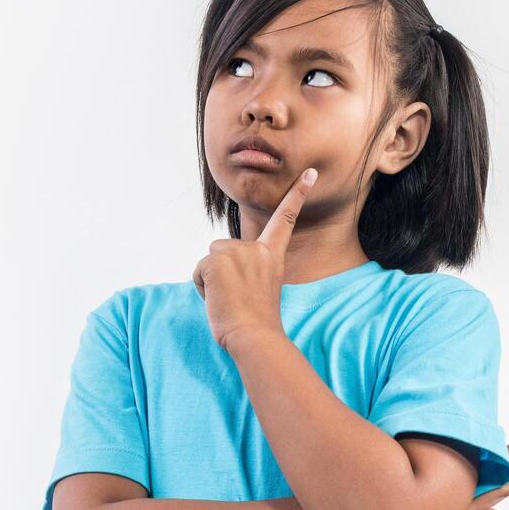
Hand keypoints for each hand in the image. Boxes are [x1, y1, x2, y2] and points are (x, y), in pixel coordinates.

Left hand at [191, 167, 318, 353]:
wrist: (254, 336)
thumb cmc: (257, 322)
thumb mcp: (259, 288)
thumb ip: (248, 270)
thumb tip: (227, 272)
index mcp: (272, 256)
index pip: (285, 219)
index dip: (297, 194)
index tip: (309, 173)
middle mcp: (256, 249)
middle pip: (224, 249)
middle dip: (221, 272)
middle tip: (236, 297)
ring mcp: (236, 253)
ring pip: (210, 261)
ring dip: (211, 281)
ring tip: (228, 299)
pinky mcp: (216, 261)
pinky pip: (199, 272)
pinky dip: (202, 288)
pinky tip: (218, 299)